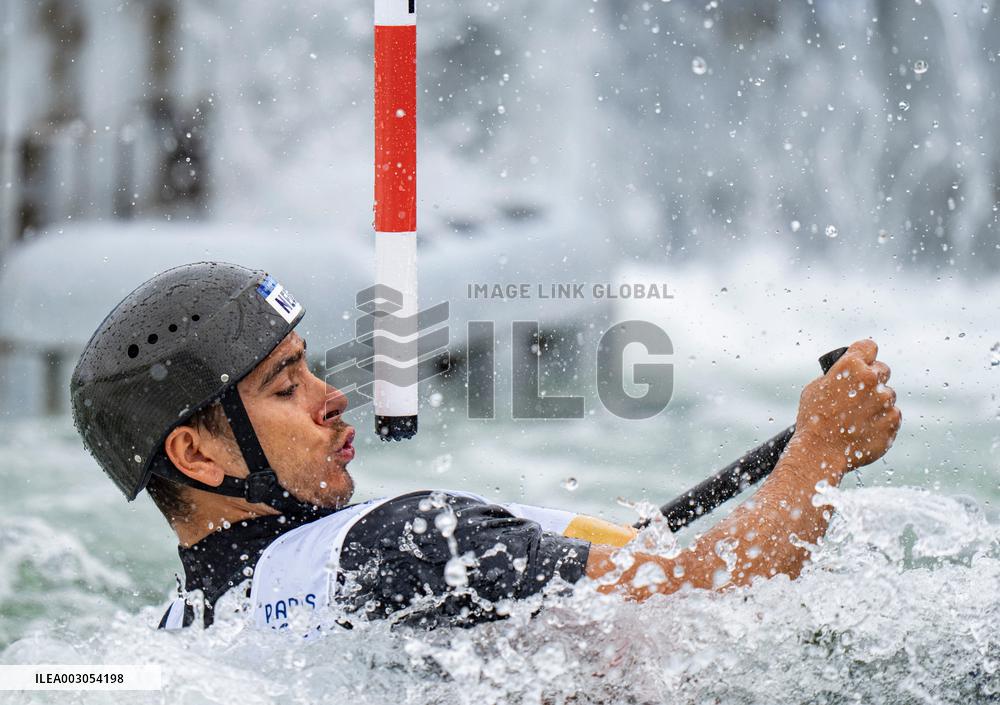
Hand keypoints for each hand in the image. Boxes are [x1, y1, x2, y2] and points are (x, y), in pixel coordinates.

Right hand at [793, 339, 901, 474]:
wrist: (820, 452)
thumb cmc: (813, 420)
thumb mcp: (815, 388)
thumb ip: (836, 376)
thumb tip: (847, 374)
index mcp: (850, 366)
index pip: (868, 346)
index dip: (864, 355)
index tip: (862, 362)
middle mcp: (871, 380)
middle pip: (882, 370)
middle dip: (872, 379)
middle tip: (859, 393)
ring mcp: (885, 401)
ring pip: (887, 395)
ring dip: (877, 402)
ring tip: (857, 418)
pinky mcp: (893, 421)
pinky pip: (893, 415)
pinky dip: (882, 421)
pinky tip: (865, 429)